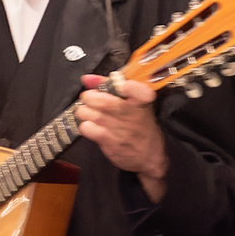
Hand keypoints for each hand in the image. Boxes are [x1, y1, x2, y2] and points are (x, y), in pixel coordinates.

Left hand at [74, 74, 167, 200]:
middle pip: (104, 101)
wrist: (150, 157)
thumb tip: (87, 78)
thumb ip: (110, 86)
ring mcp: (122, 130)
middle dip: (89, 97)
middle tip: (89, 99)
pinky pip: (88, 129)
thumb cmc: (140, 126)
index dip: (130, 87)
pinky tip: (90, 125)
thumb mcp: (134, 104)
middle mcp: (133, 115)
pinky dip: (85, 125)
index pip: (141, 92)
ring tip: (88, 112)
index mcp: (142, 102)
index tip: (122, 86)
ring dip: (84, 111)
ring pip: (92, 114)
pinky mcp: (112, 143)